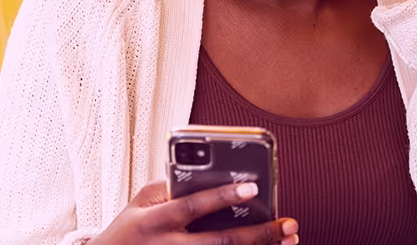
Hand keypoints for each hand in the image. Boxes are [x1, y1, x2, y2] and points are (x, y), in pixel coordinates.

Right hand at [88, 181, 298, 244]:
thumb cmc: (128, 230)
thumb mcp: (139, 203)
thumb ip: (170, 187)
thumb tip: (210, 177)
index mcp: (154, 222)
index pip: (192, 207)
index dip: (222, 197)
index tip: (252, 188)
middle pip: (219, 242)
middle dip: (258, 233)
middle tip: (288, 223)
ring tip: (287, 239)